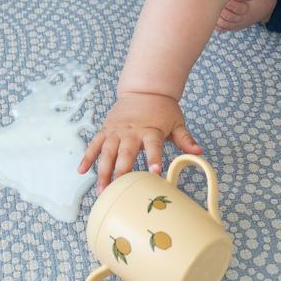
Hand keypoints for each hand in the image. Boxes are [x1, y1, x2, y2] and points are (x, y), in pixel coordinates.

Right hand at [77, 92, 202, 192]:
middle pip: (125, 153)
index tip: (154, 173)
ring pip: (107, 152)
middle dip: (121, 172)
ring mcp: (117, 131)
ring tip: (102, 189)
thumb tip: (199, 152)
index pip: (153, 147)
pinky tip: (82, 171)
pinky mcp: (106, 130)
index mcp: (151, 130)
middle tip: (118, 189)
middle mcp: (132, 131)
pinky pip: (94, 144)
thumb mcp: (177, 122)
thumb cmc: (162, 110)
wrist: (144, 90)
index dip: (154, 160)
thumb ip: (185, 139)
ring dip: (103, 170)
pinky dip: (87, 157)